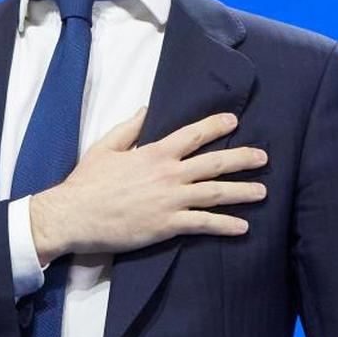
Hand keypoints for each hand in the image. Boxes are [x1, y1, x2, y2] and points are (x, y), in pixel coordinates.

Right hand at [29, 110, 266, 263]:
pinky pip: (203, 224)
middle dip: (242, 159)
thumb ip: (129, 128)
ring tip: (262, 191)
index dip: (216, 125)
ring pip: (215, 193)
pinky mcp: (167, 225)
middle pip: (214, 163)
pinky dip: (225, 225)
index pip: (193, 134)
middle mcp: (168, 174)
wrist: (74, 215)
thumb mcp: (106, 147)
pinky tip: (243, 227)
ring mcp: (170, 200)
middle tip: (263, 157)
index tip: (234, 121)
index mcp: (154, 152)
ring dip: (242, 191)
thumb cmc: (87, 182)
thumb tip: (146, 110)